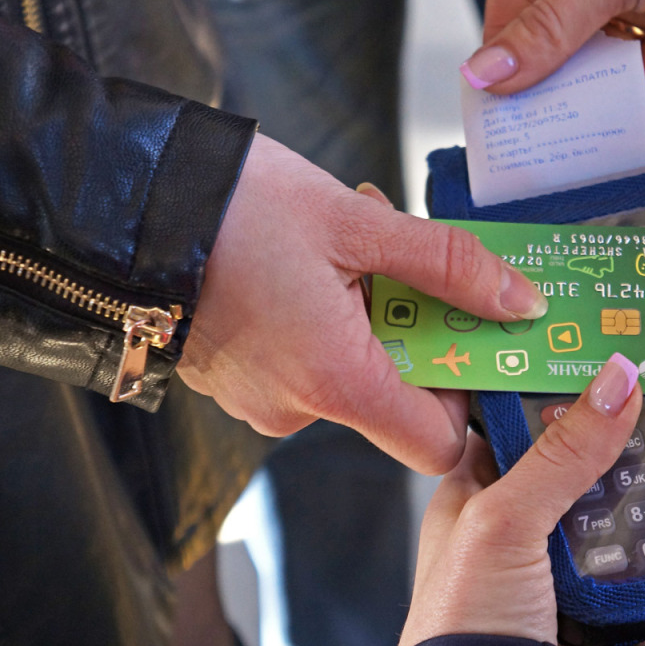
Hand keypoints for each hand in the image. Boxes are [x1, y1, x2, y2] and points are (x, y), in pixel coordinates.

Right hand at [177, 133, 548, 474]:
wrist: (125, 201)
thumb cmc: (234, 208)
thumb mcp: (360, 224)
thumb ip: (449, 265)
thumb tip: (520, 301)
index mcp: (335, 381)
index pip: (438, 444)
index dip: (468, 395)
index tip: (472, 337)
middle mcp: (297, 407)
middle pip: (398, 399)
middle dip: (417, 330)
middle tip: (411, 266)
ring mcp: (263, 398)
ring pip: (353, 372)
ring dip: (372, 315)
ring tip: (354, 250)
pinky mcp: (241, 379)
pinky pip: (310, 363)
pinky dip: (330, 321)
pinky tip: (316, 266)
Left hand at [399, 353, 640, 644]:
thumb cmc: (458, 630)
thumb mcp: (503, 524)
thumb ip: (558, 455)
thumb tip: (614, 381)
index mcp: (480, 487)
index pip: (523, 413)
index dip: (563, 381)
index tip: (610, 345)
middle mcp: (526, 518)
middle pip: (587, 456)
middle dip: (626, 434)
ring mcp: (567, 559)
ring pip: (625, 503)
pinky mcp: (607, 597)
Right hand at [460, 0, 644, 91]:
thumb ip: (545, 30)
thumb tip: (487, 70)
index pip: (513, 0)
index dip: (504, 47)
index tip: (498, 92)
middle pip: (552, 34)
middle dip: (556, 69)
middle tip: (546, 107)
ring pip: (596, 56)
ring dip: (604, 75)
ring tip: (610, 83)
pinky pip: (642, 63)